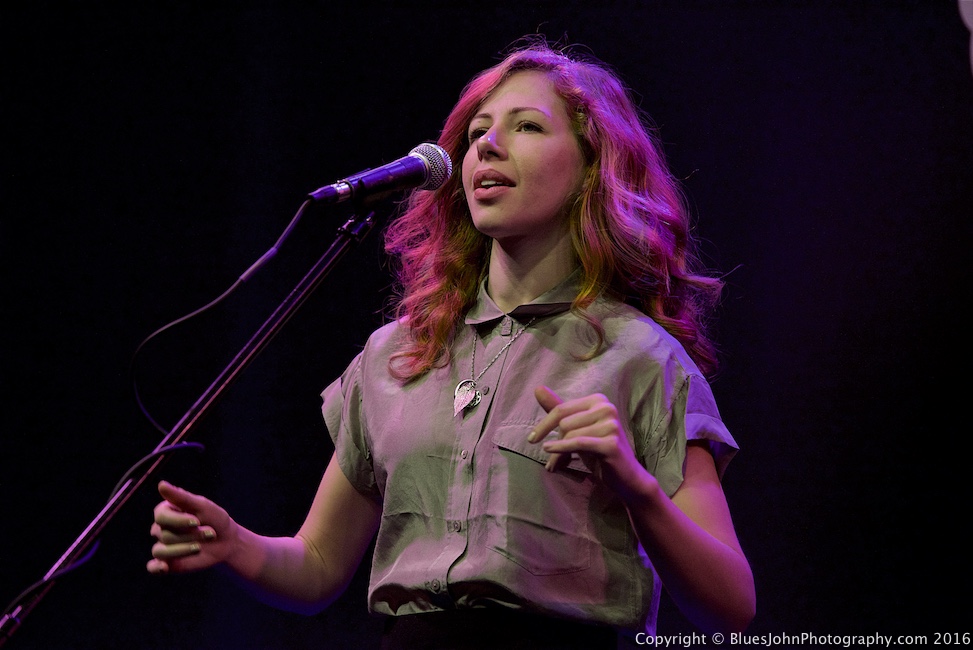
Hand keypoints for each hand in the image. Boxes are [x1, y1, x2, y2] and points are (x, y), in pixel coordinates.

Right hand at [147, 480, 234, 573]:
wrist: (226, 540)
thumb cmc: (214, 519)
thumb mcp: (202, 506)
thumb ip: (181, 497)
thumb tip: (161, 484)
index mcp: (166, 511)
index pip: (161, 516)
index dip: (178, 520)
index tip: (196, 521)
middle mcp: (160, 528)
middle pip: (165, 535)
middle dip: (190, 535)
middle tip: (210, 533)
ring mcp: (163, 546)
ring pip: (161, 551)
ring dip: (183, 550)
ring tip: (200, 547)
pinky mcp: (167, 563)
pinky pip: (153, 567)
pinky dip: (156, 567)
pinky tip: (165, 567)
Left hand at [527, 386, 654, 503]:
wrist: (626, 477)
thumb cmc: (598, 451)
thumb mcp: (577, 428)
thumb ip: (559, 409)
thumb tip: (537, 388)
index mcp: (598, 400)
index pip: (561, 409)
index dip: (544, 426)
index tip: (532, 439)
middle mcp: (607, 408)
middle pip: (564, 422)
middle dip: (557, 442)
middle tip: (558, 459)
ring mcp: (611, 424)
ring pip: (569, 434)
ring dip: (560, 453)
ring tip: (561, 464)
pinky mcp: (610, 443)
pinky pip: (577, 443)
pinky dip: (561, 449)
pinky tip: (551, 455)